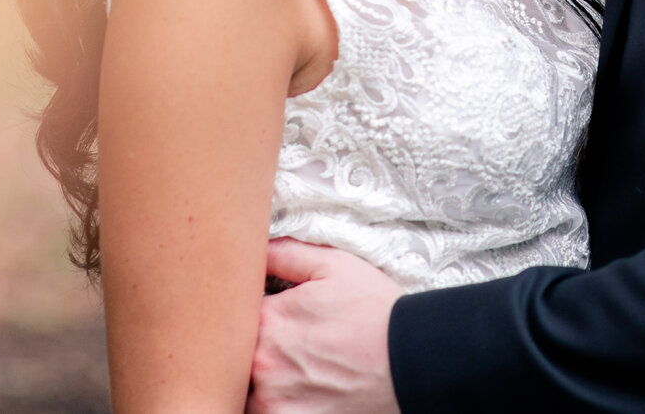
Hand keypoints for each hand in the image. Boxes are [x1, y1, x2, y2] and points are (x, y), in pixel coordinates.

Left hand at [249, 240, 400, 413]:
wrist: (413, 361)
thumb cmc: (376, 312)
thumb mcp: (335, 266)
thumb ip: (286, 254)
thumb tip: (255, 248)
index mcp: (267, 318)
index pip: (231, 313)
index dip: (245, 313)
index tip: (267, 317)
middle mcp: (261, 360)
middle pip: (234, 354)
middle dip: (249, 347)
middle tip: (284, 346)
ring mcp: (272, 397)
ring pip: (245, 387)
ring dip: (258, 379)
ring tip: (295, 369)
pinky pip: (261, 412)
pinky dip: (274, 403)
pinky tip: (300, 390)